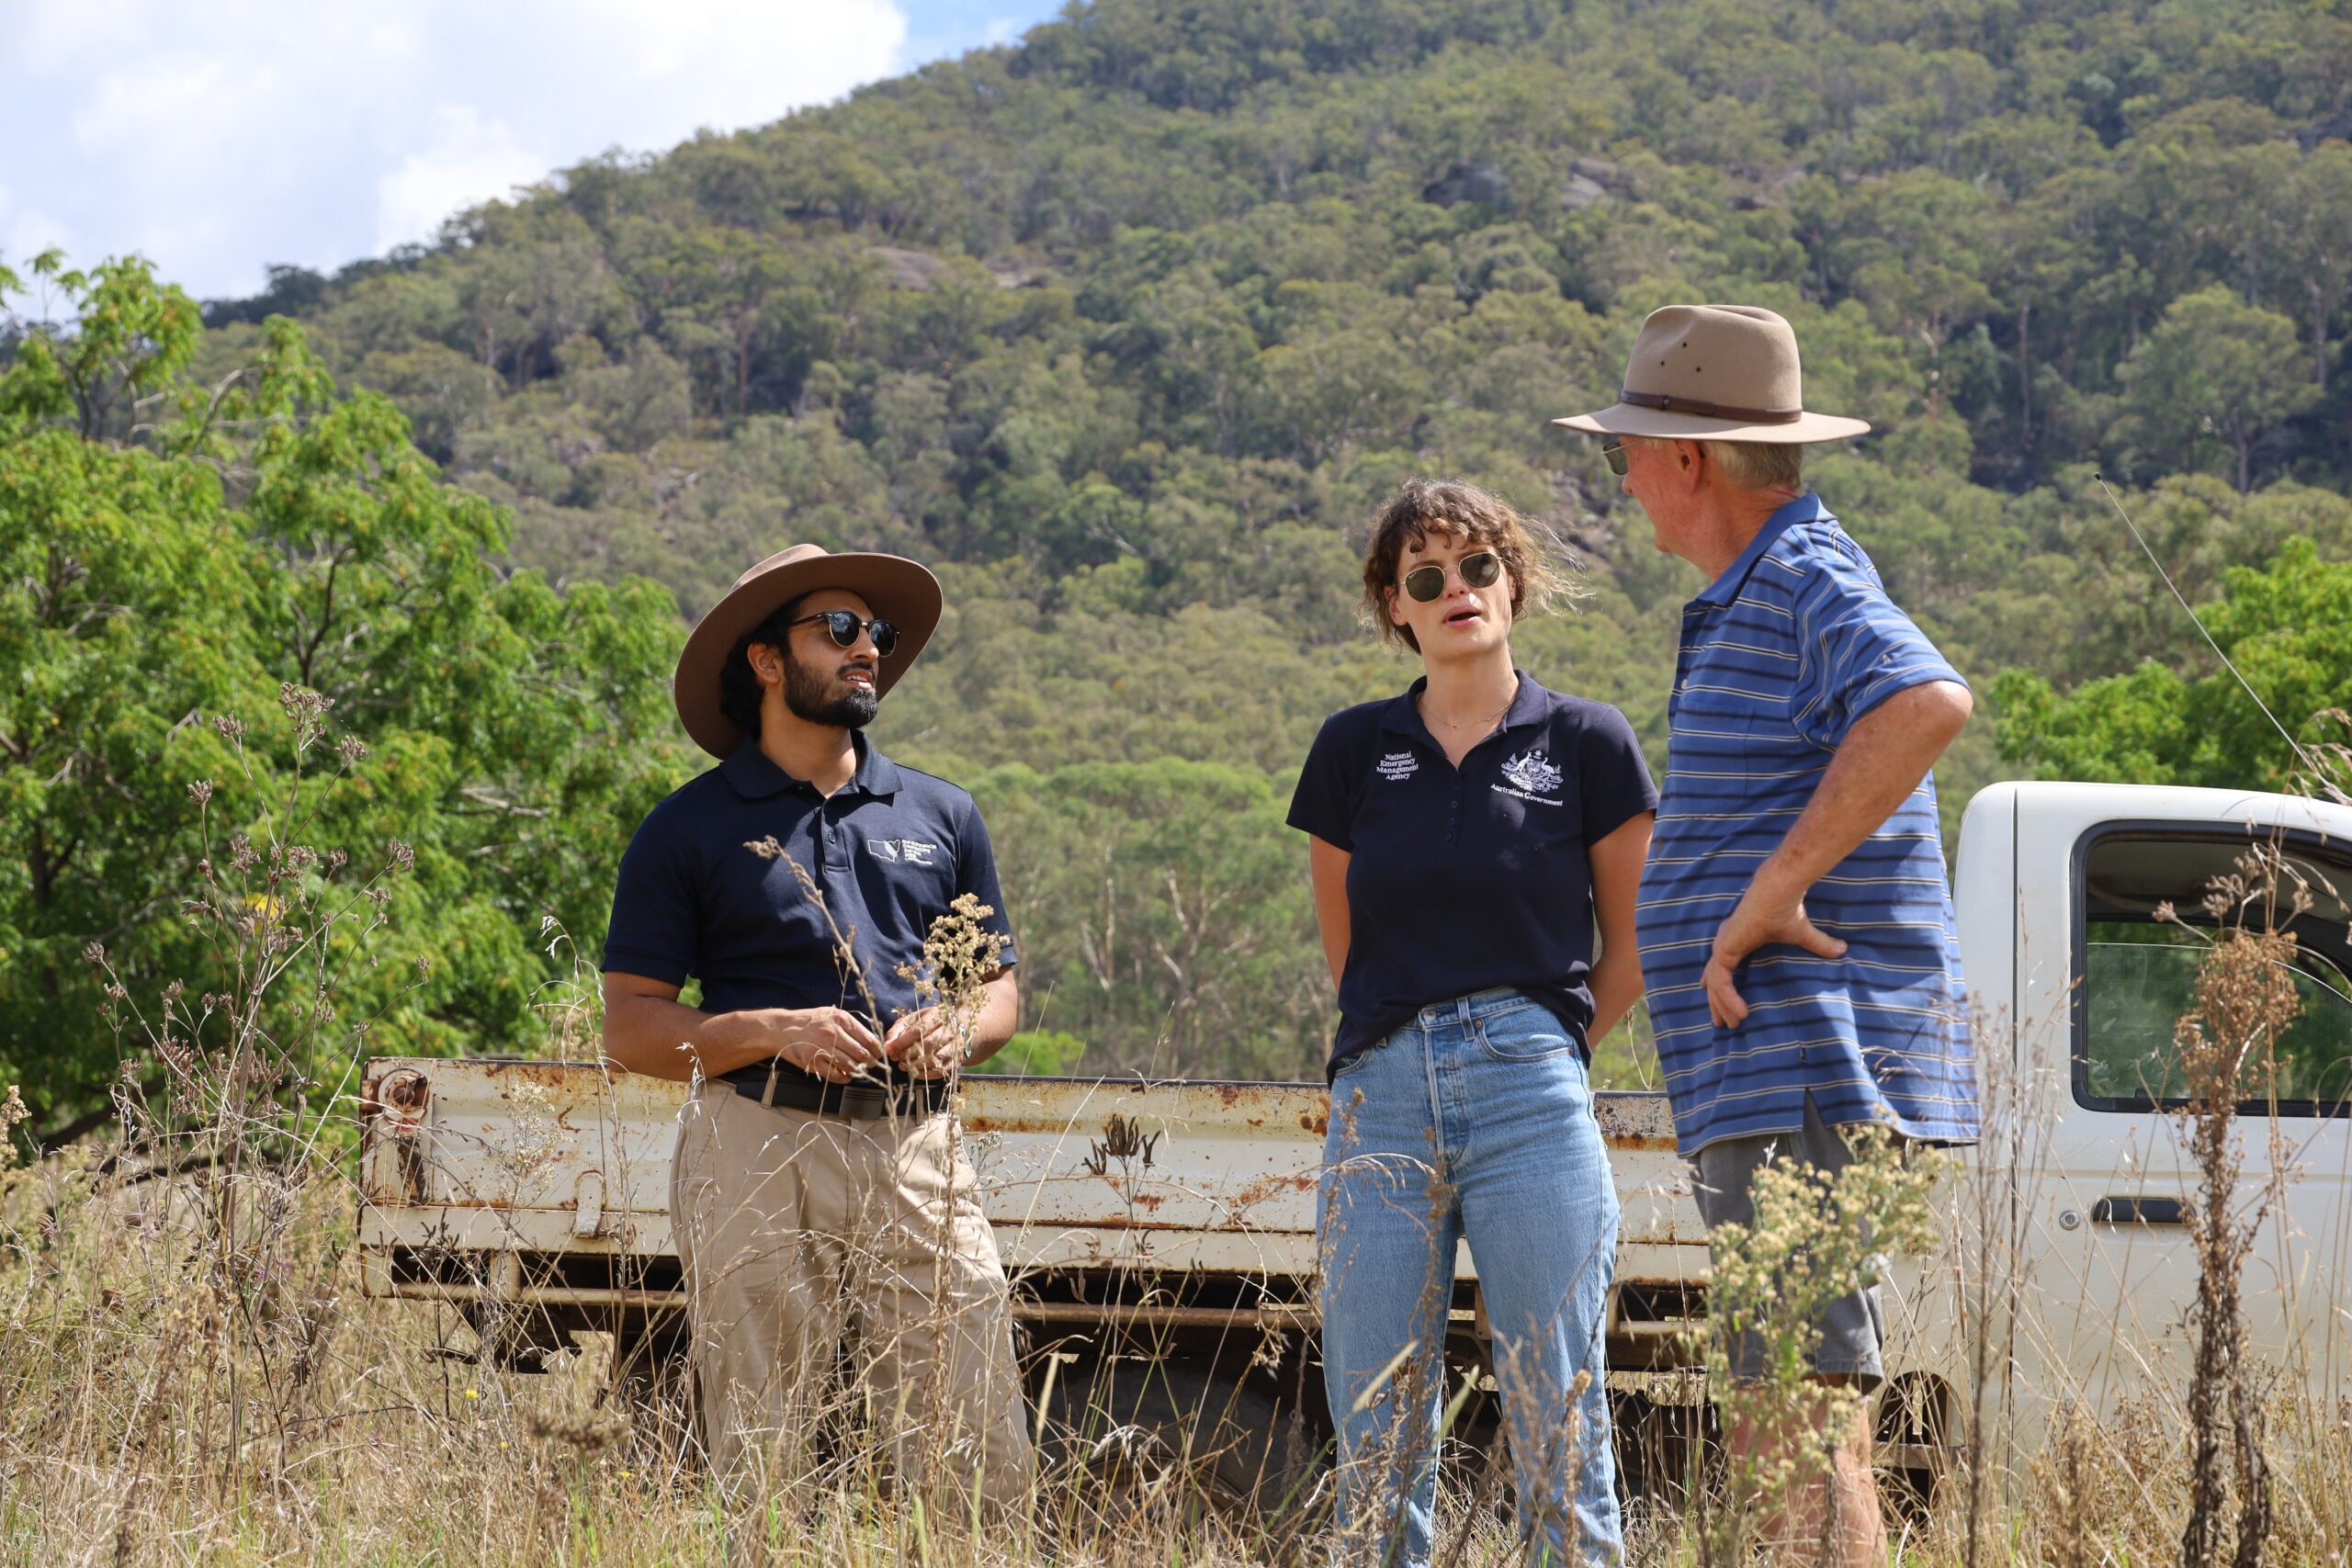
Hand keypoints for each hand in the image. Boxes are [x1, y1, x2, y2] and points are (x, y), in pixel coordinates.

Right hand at [773, 1007, 883, 1083]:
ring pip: (851, 1065)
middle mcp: (833, 1033)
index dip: (877, 1050)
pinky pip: (835, 1075)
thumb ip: (850, 1025)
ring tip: (860, 1070)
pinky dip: (845, 1077)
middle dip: (870, 1062)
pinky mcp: (813, 1062)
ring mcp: (823, 1048)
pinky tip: (846, 1075)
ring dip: (859, 1071)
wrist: (782, 1028)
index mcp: (841, 1019)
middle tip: (871, 1064)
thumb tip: (870, 1042)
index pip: (868, 1038)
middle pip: (861, 1054)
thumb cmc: (810, 1021)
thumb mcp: (832, 1014)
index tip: (879, 1054)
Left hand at [884, 1006, 966, 1078]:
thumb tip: (887, 1045)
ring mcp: (955, 1045)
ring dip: (916, 1065)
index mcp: (937, 1015)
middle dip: (908, 1053)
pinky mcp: (957, 1059)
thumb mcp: (914, 1019)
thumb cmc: (931, 1023)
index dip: (902, 1041)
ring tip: (904, 1065)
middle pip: (928, 1044)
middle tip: (897, 1058)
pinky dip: (925, 1074)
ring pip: (936, 1058)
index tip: (889, 1049)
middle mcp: (949, 1030)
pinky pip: (941, 1070)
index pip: (919, 1030)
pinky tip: (914, 1072)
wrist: (961, 1026)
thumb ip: (898, 1029)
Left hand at [1703, 884, 1847, 1029]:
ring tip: (1732, 1025)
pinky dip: (1727, 997)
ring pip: (1715, 984)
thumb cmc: (1788, 909)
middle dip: (1716, 1003)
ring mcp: (1723, 945)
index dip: (1722, 987)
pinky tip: (1739, 1013)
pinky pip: (1721, 980)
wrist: (1780, 892)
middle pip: (1714, 980)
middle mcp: (1726, 943)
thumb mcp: (1803, 934)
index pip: (1723, 968)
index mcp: (1737, 939)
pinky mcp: (1725, 948)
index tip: (1726, 1005)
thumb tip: (1842, 950)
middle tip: (1722, 1025)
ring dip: (1722, 1005)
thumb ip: (1818, 944)